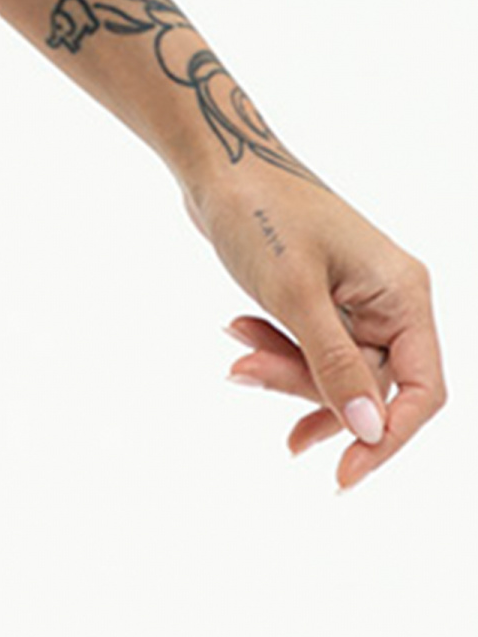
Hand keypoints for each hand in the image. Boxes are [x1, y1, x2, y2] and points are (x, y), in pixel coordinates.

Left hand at [179, 165, 445, 488]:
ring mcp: (355, 301)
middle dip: (305, 388)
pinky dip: (275, 353)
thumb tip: (371, 432)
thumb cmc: (259, 212)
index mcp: (403, 294)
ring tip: (235, 348)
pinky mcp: (321, 301)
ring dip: (282, 370)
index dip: (389, 438)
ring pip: (331, 373)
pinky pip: (308, 351)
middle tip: (244, 370)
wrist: (215, 161)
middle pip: (367, 386)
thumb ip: (334, 366)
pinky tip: (238, 339)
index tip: (344, 474)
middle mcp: (389, 300)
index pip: (422, 390)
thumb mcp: (294, 294)